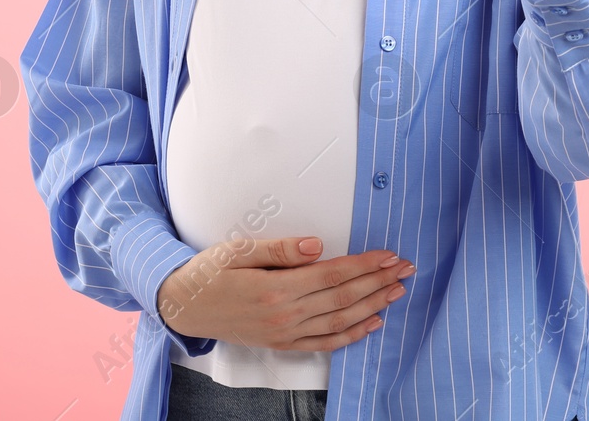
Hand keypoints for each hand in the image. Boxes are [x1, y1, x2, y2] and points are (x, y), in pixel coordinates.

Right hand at [157, 236, 415, 351]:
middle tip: (405, 269)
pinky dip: (351, 336)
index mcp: (276, 288)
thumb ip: (281, 249)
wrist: (184, 305)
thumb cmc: (209, 272)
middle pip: (343, 298)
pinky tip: (371, 324)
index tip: (388, 255)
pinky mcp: (281, 343)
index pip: (332, 275)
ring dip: (372, 306)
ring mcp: (284, 332)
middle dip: (377, 282)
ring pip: (340, 322)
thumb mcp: (239, 249)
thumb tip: (317, 245)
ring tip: (396, 292)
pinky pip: (324, 343)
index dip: (364, 265)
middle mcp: (285, 314)